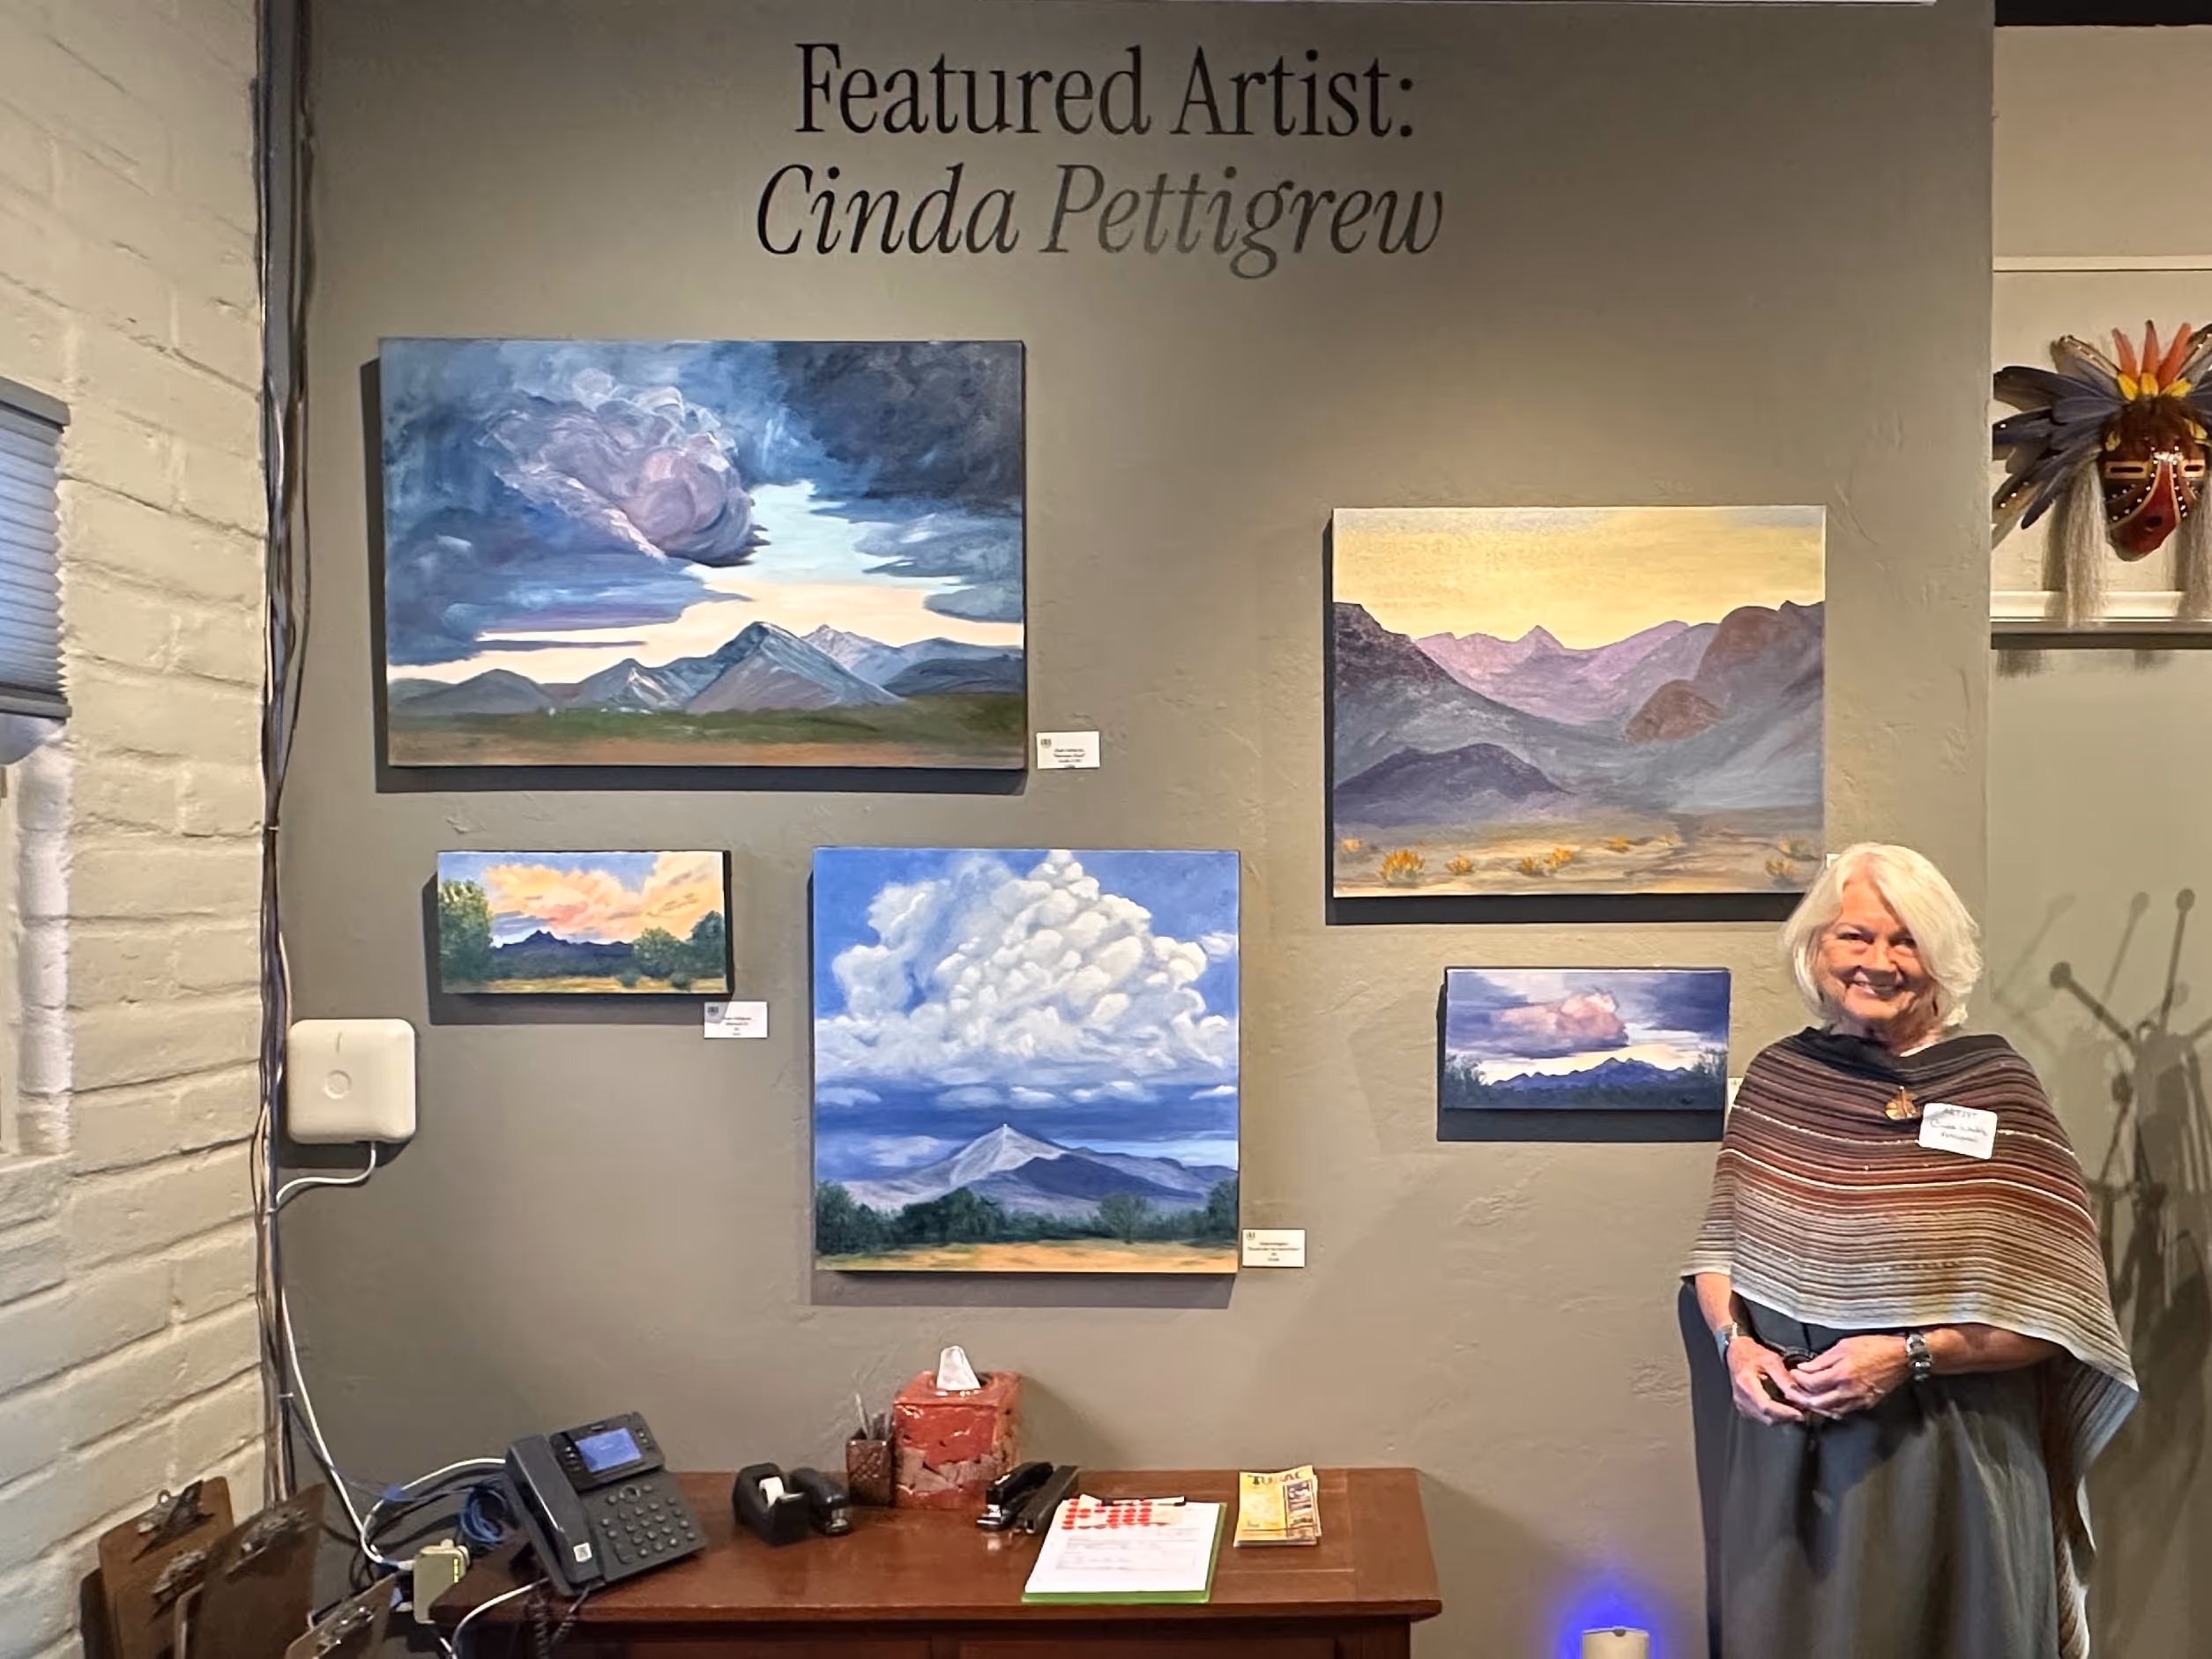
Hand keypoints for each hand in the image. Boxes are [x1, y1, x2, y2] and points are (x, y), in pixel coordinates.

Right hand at [1725, 1337, 1806, 1425]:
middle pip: (1766, 1417)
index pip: (1765, 1406)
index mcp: (1746, 1383)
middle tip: (1801, 1411)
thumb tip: (1799, 1395)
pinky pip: (1761, 1417)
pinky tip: (1782, 1407)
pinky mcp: (1743, 1407)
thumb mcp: (1772, 1360)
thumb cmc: (1751, 1354)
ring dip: (1781, 1417)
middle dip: (1786, 1417)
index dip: (1784, 1412)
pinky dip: (1774, 1415)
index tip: (1799, 1413)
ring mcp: (1741, 1403)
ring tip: (1793, 1408)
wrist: (1736, 1352)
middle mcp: (1741, 1397)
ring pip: (1765, 1420)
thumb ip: (1785, 1378)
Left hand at [1785, 1335, 1909, 1417]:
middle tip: (1792, 1391)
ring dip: (1815, 1406)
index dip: (1797, 1380)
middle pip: (1817, 1403)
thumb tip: (1804, 1368)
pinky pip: (1844, 1412)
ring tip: (1806, 1398)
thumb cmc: (1875, 1347)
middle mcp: (1849, 1391)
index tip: (1793, 1374)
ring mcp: (1858, 1400)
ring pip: (1830, 1411)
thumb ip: (1822, 1360)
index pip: (1811, 1384)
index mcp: (1842, 1374)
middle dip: (1800, 1398)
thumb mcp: (1844, 1346)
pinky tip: (1826, 1403)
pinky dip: (1831, 1409)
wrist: (1901, 1358)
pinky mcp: (1866, 1404)